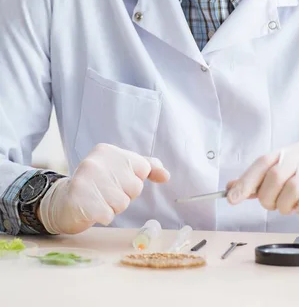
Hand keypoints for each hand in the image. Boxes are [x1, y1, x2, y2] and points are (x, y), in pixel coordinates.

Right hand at [38, 143, 169, 233]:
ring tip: (98, 201)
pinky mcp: (80, 200)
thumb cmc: (99, 186)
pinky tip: (91, 210)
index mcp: (108, 151)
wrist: (63, 204)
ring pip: (122, 203)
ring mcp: (86, 180)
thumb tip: (166, 175)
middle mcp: (96, 161)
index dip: (133, 181)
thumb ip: (146, 167)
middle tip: (105, 193)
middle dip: (123, 196)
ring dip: (113, 208)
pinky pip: (108, 216)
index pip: (142, 168)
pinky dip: (103, 217)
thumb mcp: (121, 170)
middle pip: (134, 187)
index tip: (116, 181)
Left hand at [226, 142, 298, 223]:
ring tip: (291, 208)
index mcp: (291, 150)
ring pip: (292, 188)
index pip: (263, 162)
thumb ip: (259, 184)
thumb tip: (230, 188)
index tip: (232, 199)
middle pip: (275, 175)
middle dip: (269, 198)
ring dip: (286, 206)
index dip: (246, 181)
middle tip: (274, 206)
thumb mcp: (285, 183)